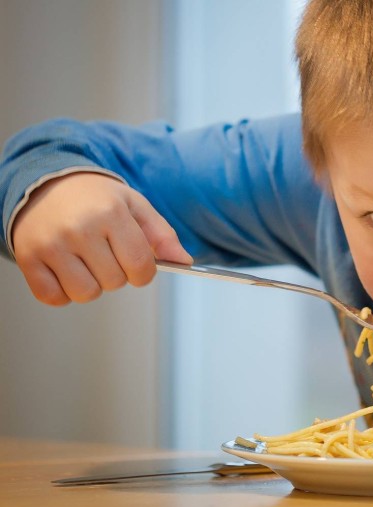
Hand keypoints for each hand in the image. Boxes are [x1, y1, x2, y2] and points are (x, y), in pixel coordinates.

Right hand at [11, 172, 191, 304]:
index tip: (136, 264)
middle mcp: (79, 228)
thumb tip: (184, 262)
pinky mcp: (28, 258)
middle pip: (115, 282)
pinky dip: (62, 292)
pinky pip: (53, 297)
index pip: (141, 266)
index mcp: (111, 213)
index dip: (144, 272)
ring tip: (86, 261)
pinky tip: (65, 270)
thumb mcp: (134, 205)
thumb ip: (162, 234)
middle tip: (105, 253)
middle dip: (117, 274)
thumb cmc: (94, 197)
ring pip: (85, 293)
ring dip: (91, 285)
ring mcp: (50, 244)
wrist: (45, 182)